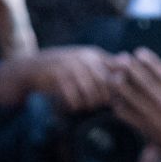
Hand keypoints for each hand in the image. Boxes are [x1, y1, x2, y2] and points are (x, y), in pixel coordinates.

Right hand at [0, 45, 118, 111]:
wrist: (34, 67)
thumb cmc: (65, 70)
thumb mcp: (86, 65)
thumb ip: (106, 69)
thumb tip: (126, 78)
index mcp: (94, 55)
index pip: (117, 72)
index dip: (118, 89)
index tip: (112, 98)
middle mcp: (85, 58)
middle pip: (106, 87)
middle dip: (104, 101)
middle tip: (96, 105)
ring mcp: (72, 66)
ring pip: (92, 95)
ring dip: (89, 105)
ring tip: (83, 105)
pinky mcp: (59, 76)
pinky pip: (75, 99)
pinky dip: (75, 106)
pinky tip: (72, 105)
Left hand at [111, 43, 160, 161]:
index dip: (149, 61)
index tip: (138, 53)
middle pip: (146, 83)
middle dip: (131, 69)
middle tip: (121, 59)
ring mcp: (158, 120)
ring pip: (134, 99)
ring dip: (120, 85)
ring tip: (114, 76)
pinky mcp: (147, 131)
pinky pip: (128, 116)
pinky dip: (119, 105)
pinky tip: (115, 97)